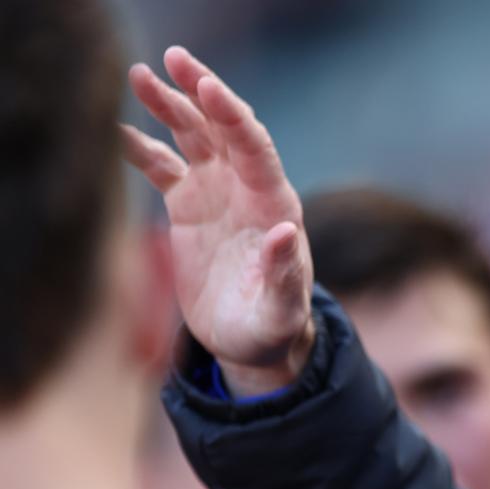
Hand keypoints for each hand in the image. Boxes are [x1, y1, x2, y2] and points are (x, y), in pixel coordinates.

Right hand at [122, 46, 313, 396]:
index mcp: (274, 205)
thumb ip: (284, 275)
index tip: (206, 86)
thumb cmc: (272, 327)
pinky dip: (139, 146)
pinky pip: (161, 165)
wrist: (251, 339)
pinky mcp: (189, 206)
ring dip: (169, 105)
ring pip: (192, 137)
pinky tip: (114, 128)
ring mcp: (217, 192)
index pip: (254, 148)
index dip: (232, 116)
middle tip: (173, 59)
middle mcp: (246, 189)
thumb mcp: (280, 310)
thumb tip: (286, 232)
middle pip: (223, 128)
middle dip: (200, 92)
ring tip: (138, 75)